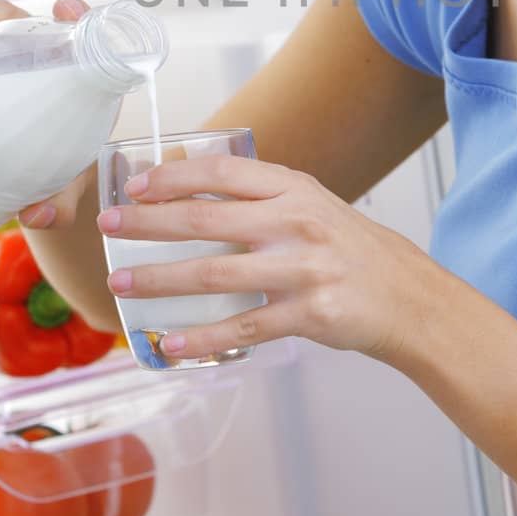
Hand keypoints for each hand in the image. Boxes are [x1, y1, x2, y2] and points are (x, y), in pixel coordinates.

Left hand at [95, 153, 442, 369]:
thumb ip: (263, 198)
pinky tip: (169, 343)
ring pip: (214, 272)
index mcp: (294, 189)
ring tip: (121, 284)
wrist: (407, 297)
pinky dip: (201, 337)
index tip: (135, 186)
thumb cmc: (351, 250)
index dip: (173, 176)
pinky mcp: (307, 314)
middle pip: (206, 218)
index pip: (222, 172)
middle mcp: (296, 222)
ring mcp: (302, 269)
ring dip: (160, 279)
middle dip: (148, 222)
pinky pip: (242, 327)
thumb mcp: (313, 206)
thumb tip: (193, 193)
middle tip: (109, 225)